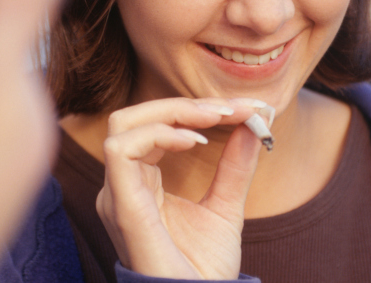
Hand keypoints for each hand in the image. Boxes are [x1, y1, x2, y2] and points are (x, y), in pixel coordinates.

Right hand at [95, 98, 261, 279]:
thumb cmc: (203, 268)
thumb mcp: (226, 206)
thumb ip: (235, 166)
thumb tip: (253, 124)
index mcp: (140, 183)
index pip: (153, 127)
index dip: (195, 109)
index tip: (241, 109)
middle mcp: (123, 184)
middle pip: (134, 117)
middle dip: (184, 104)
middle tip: (229, 108)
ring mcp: (117, 194)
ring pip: (124, 124)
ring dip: (173, 112)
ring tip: (215, 117)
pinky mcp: (120, 205)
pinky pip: (122, 150)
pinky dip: (158, 134)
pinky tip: (195, 141)